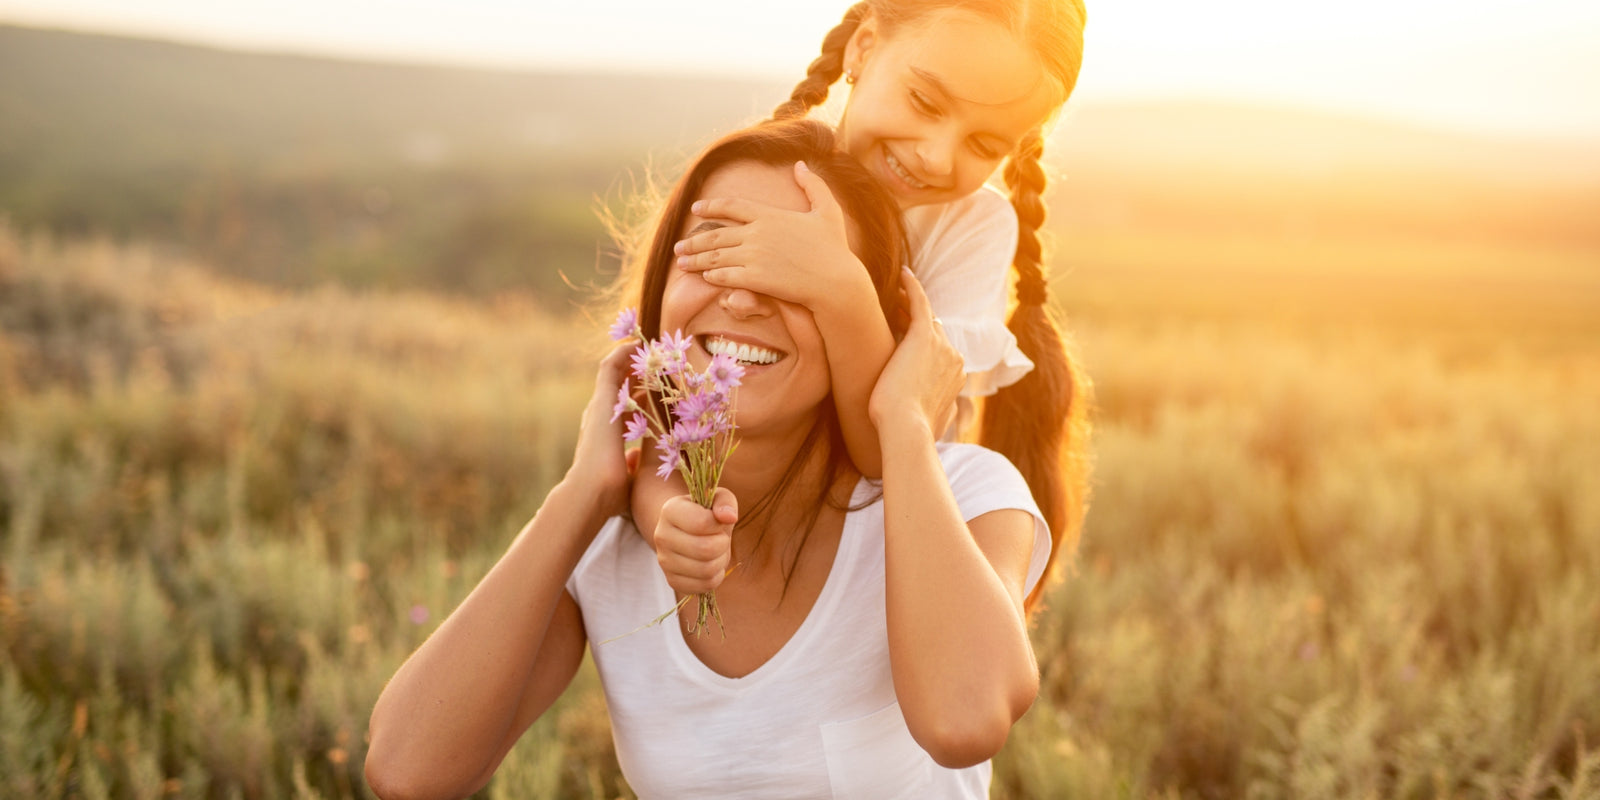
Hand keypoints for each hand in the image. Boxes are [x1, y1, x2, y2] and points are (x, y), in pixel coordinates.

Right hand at [569, 342, 641, 516]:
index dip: (640, 391)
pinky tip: (637, 344)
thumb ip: (630, 463)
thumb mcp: (626, 474)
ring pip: (613, 371)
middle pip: (618, 383)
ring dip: (631, 358)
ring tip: (651, 347)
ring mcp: (599, 405)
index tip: (657, 384)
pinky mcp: (601, 399)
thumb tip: (634, 458)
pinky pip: (610, 366)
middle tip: (658, 359)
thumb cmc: (610, 493)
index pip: (623, 403)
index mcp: (605, 431)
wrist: (593, 492)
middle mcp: (600, 414)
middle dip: (638, 370)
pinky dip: (622, 354)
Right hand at [654, 488, 737, 594]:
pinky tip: (711, 564)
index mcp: (670, 510)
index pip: (701, 523)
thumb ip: (725, 502)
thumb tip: (729, 517)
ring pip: (706, 570)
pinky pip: (704, 585)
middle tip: (721, 538)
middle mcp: (661, 536)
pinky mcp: (672, 581)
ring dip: (721, 561)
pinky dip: (716, 576)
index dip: (718, 524)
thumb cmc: (707, 513)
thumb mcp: (718, 499)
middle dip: (722, 544)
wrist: (688, 532)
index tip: (718, 521)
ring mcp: (664, 561)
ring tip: (717, 551)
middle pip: (705, 549)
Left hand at [674, 161, 871, 313]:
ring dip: (695, 260)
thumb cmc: (835, 249)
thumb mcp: (828, 211)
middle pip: (716, 234)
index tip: (696, 209)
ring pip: (715, 256)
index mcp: (769, 215)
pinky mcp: (755, 279)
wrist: (837, 282)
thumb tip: (800, 164)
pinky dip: (712, 276)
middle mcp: (757, 233)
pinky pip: (724, 276)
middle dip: (694, 240)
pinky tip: (704, 277)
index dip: (711, 207)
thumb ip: (813, 186)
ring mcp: (754, 256)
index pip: (732, 206)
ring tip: (682, 262)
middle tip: (678, 245)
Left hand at [869, 268, 964, 434]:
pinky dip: (912, 287)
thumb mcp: (930, 423)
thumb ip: (939, 414)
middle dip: (918, 320)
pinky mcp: (923, 336)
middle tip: (897, 309)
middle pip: (936, 330)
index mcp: (956, 377)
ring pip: (926, 316)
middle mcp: (955, 358)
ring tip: (895, 294)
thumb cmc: (908, 433)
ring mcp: (942, 345)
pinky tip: (904, 274)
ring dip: (911, 303)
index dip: (926, 342)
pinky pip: (920, 302)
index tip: (907, 337)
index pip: (941, 351)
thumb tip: (943, 419)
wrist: (905, 430)